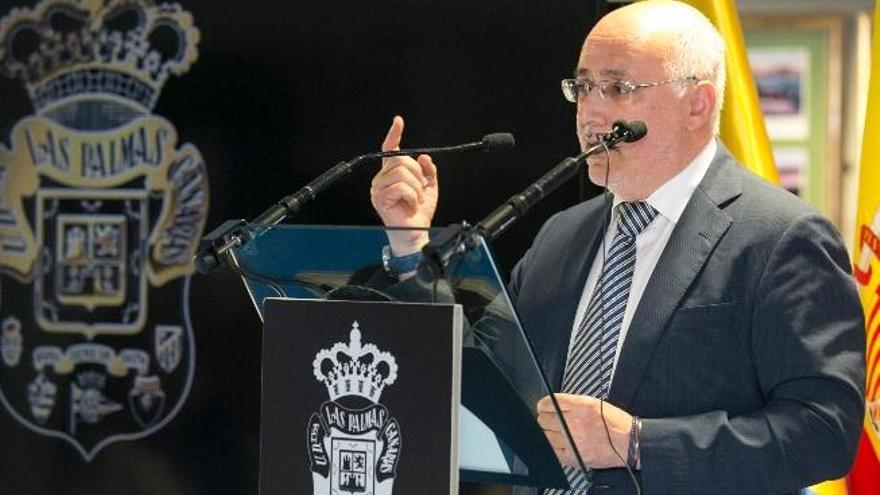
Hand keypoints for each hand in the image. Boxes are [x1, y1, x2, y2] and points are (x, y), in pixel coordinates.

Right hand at [370, 116, 437, 253]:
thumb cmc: (418, 212)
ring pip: (402, 173)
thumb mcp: (429, 187)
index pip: (390, 149)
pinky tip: (411, 205)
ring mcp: (378, 188)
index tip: (398, 122)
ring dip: (416, 187)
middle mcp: (382, 178)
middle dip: (417, 174)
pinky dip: (412, 196)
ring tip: (416, 199)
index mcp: (391, 174)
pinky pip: (401, 187)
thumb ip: (428, 171)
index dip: (394, 134)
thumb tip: (424, 157)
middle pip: (400, 160)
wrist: (415, 232)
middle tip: (420, 189)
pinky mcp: (380, 198)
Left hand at [536, 393, 633, 468]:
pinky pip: (553, 451)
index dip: (544, 405)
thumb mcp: (594, 403)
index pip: (549, 402)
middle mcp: (574, 422)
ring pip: (545, 436)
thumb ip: (573, 403)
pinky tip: (560, 445)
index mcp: (580, 406)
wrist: (629, 443)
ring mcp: (572, 440)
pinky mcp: (573, 456)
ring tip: (556, 434)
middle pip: (543, 420)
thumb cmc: (615, 424)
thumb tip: (555, 405)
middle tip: (550, 421)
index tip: (544, 408)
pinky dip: (554, 448)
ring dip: (549, 434)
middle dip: (545, 419)